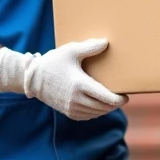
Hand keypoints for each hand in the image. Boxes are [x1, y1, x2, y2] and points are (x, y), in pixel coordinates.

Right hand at [0, 39, 127, 119]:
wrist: (33, 78)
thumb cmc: (53, 62)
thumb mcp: (71, 51)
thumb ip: (89, 47)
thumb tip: (106, 42)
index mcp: (80, 85)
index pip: (106, 98)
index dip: (119, 100)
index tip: (125, 96)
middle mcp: (76, 100)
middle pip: (104, 107)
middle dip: (115, 104)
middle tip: (121, 97)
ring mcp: (72, 108)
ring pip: (97, 113)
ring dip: (106, 109)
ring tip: (111, 100)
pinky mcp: (68, 113)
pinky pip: (88, 116)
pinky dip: (96, 112)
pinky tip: (99, 105)